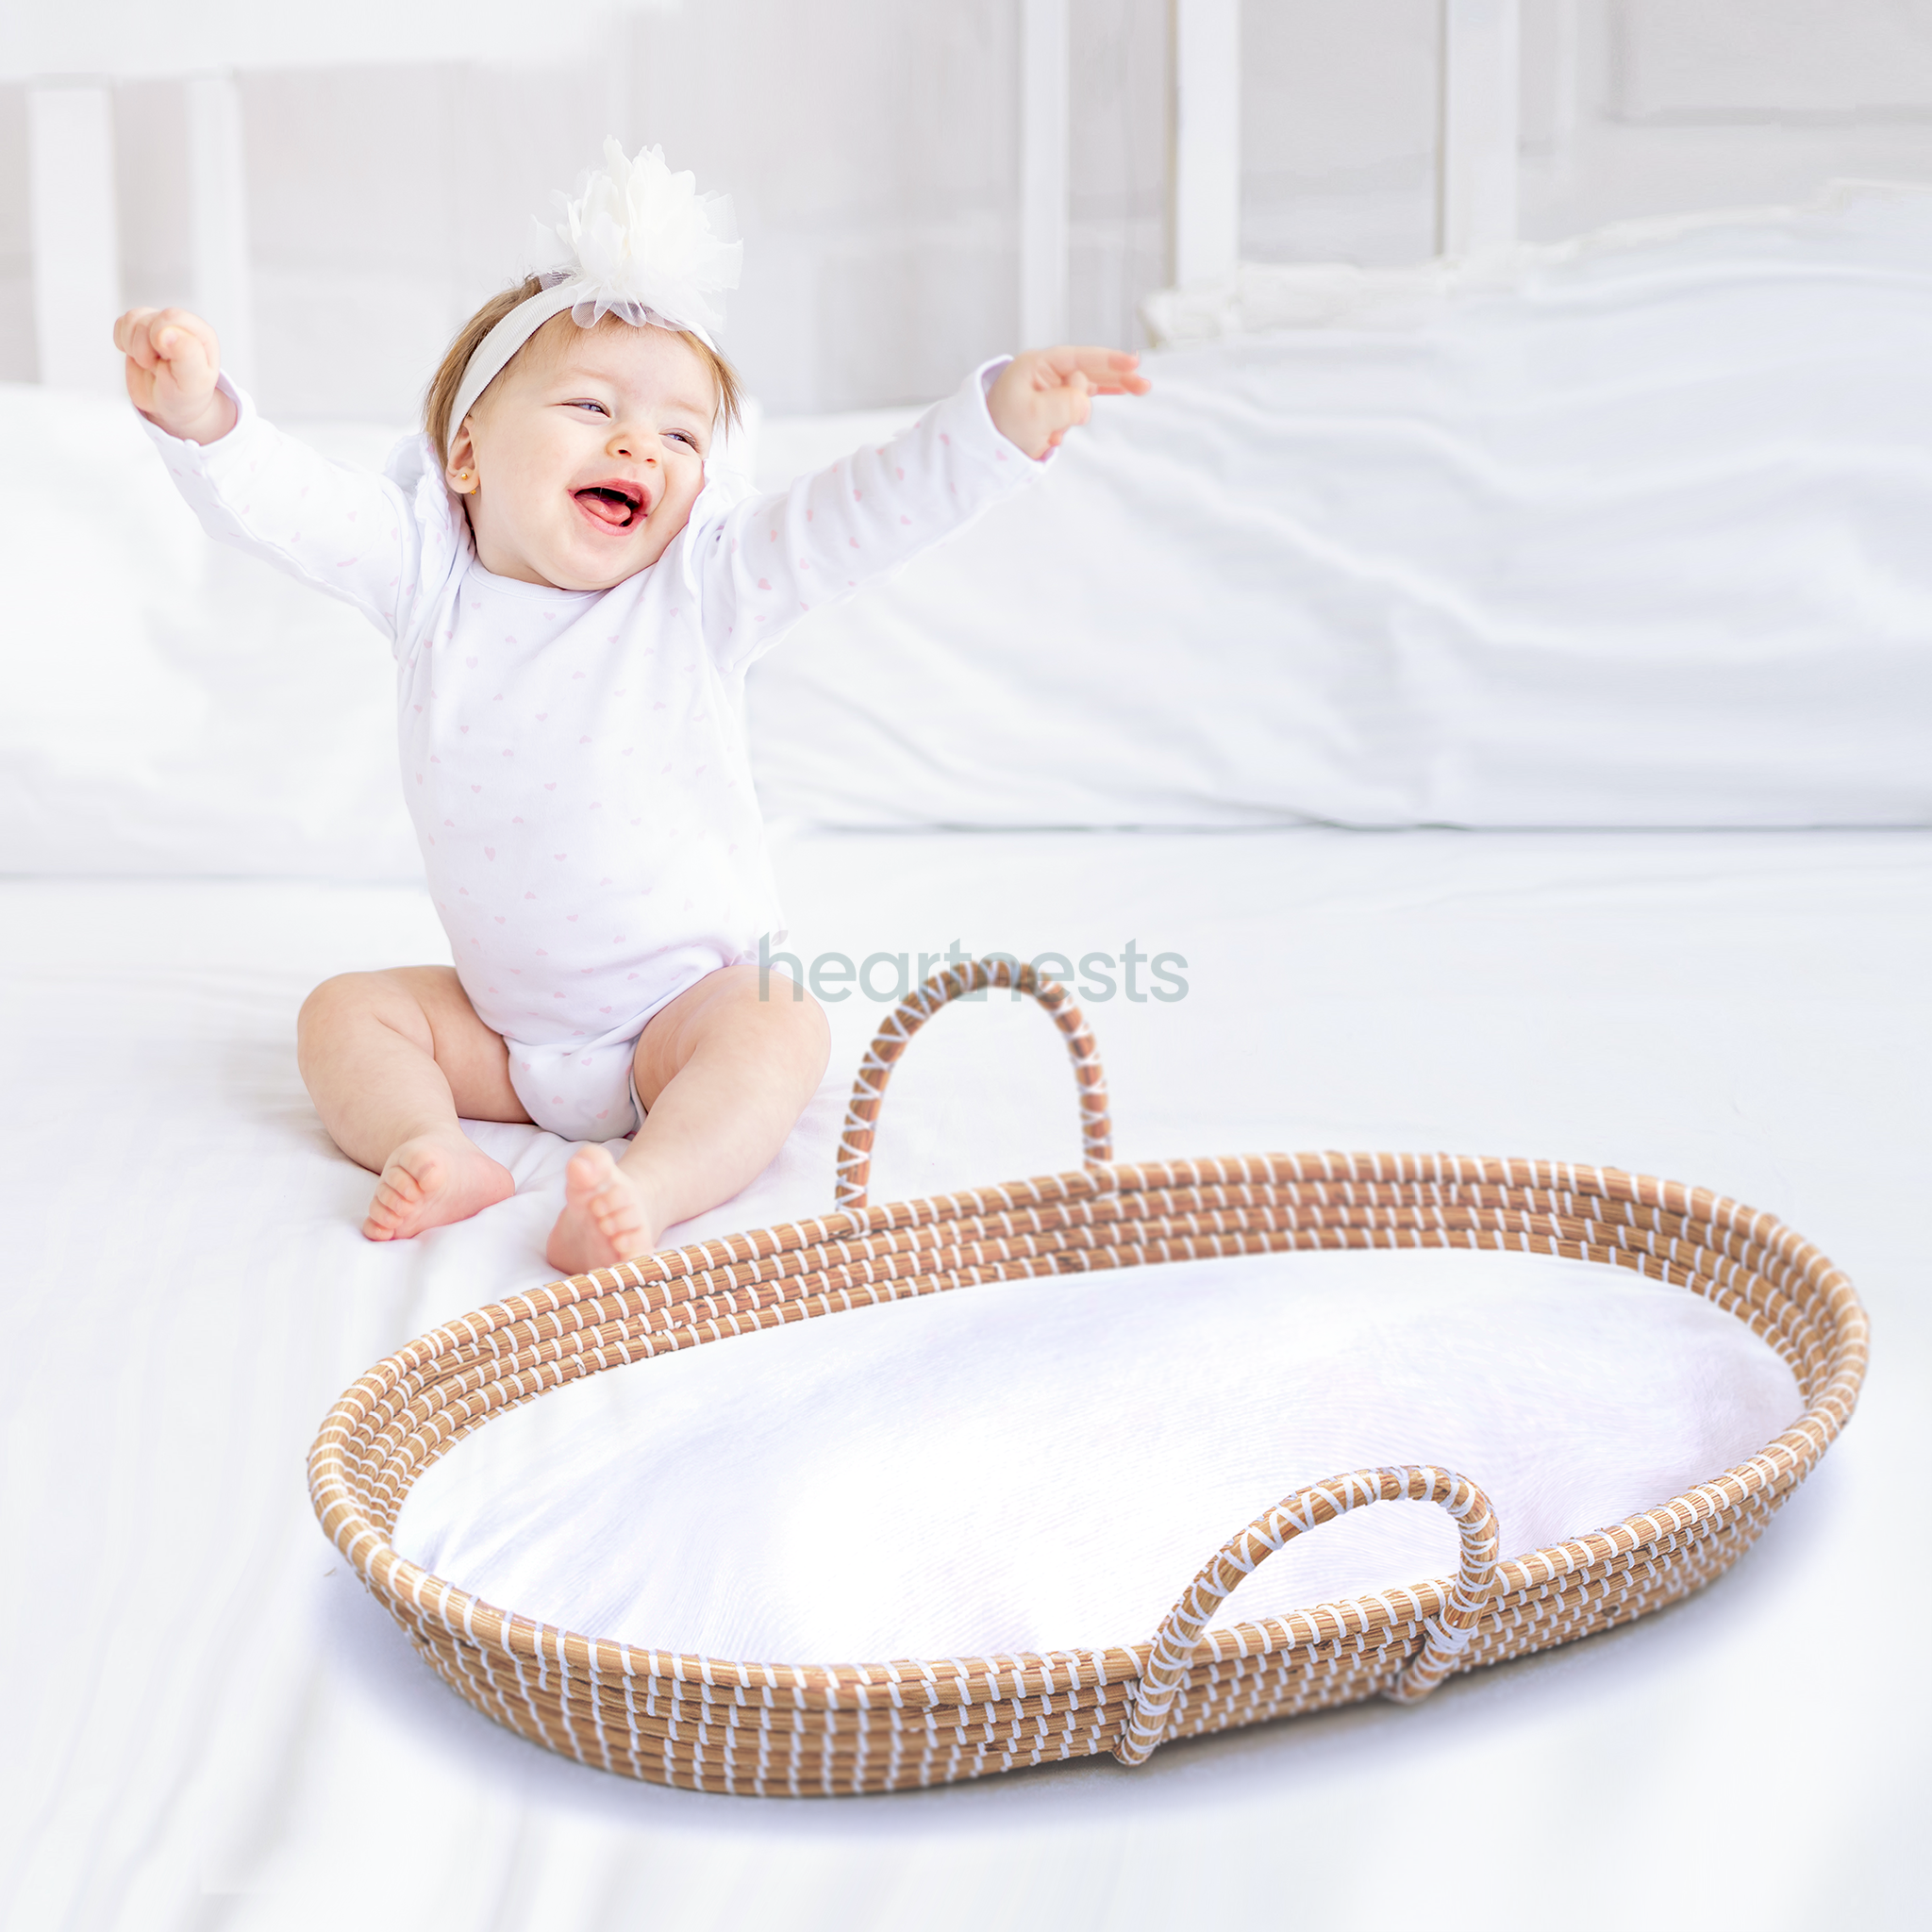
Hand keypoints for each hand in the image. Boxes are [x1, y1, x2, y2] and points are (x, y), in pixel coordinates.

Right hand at [113, 306, 235, 443]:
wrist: (172, 408)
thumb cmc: (187, 395)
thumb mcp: (193, 383)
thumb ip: (186, 354)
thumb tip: (166, 332)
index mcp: (201, 334)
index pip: (171, 316)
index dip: (159, 338)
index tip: (164, 360)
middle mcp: (180, 325)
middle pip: (147, 319)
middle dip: (143, 346)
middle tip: (154, 366)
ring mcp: (158, 325)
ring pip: (132, 318)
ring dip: (133, 346)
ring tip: (148, 364)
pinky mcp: (139, 330)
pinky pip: (121, 323)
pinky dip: (123, 342)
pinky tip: (136, 357)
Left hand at [987, 346, 1149, 459]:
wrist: (984, 447)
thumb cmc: (1001, 427)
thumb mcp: (1032, 416)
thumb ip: (1063, 406)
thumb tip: (1086, 404)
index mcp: (1036, 365)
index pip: (1079, 358)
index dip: (1108, 359)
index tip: (1132, 362)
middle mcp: (1045, 372)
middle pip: (1089, 369)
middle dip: (1116, 376)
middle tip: (1143, 384)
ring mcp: (1050, 387)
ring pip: (1087, 387)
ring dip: (1100, 397)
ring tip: (1141, 389)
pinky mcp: (1053, 403)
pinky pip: (1081, 398)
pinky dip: (1092, 403)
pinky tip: (1122, 391)